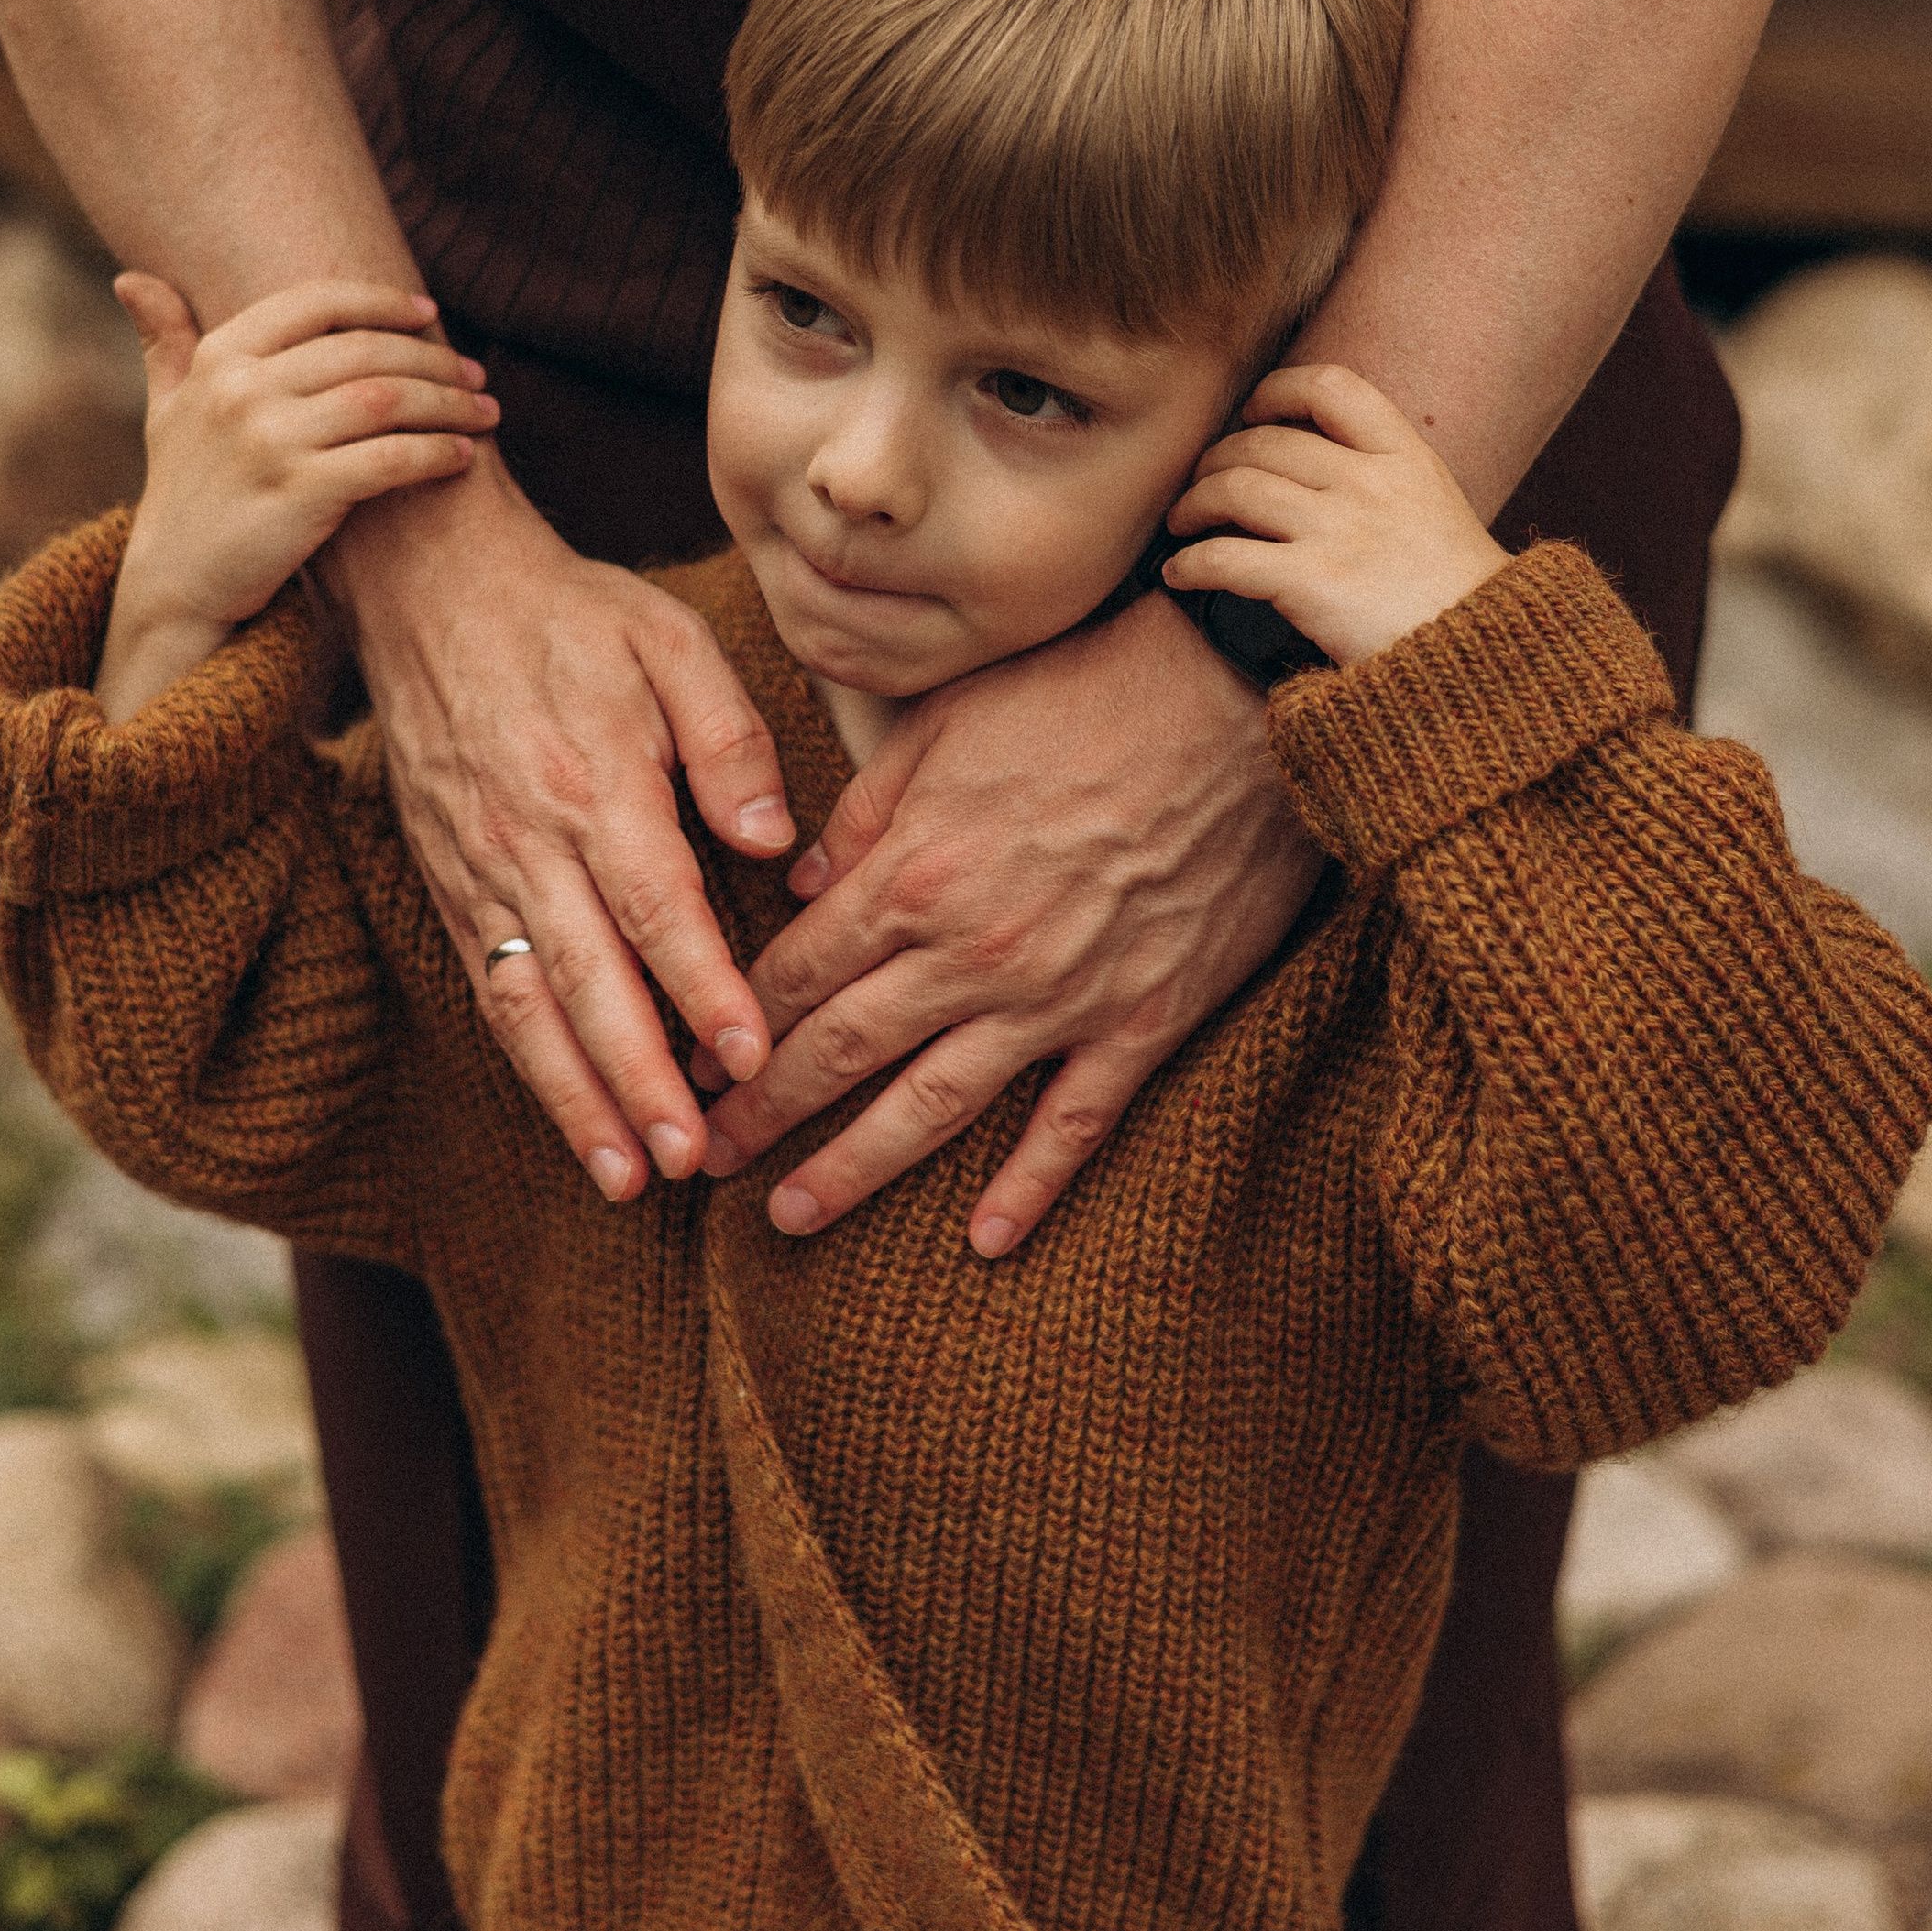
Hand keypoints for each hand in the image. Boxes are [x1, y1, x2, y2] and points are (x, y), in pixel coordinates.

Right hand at [99, 278, 500, 717]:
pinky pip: (391, 458)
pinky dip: (437, 452)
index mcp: (219, 357)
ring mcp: (271, 441)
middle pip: (366, 350)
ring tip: (484, 410)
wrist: (175, 584)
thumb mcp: (165, 409)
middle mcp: (243, 390)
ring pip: (388, 399)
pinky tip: (462, 455)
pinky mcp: (303, 493)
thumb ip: (164, 341)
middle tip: (474, 372)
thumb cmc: (183, 491)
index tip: (427, 312)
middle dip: (433, 357)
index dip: (381, 301)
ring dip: (449, 402)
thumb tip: (132, 279)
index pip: (316, 303)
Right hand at [325, 454, 797, 1198]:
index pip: (657, 907)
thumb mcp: (670, 641)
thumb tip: (768, 838)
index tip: (749, 1057)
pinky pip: (491, 990)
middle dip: (638, 1082)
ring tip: (627, 1176)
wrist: (429, 587)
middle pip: (589, 981)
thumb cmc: (571, 614)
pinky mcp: (452, 885)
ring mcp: (481, 871)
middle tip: (688, 1160)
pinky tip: (571, 1115)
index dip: (703, 989)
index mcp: (596, 782)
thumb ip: (729, 738)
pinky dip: (530, 1062)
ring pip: (529, 1006)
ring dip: (576, 1099)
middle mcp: (529, 841)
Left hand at [695, 595, 1320, 1253]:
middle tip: (705, 1158)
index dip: (734, 1024)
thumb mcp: (949, 720)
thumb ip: (866, 811)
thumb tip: (802, 881)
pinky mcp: (1141, 1021)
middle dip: (764, 1111)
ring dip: (855, 1168)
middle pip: (841, 1050)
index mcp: (915, 874)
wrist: (1242, 704)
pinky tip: (986, 1242)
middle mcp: (971, 952)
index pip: (797, 972)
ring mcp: (1058, 997)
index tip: (689, 1063)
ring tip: (792, 1215)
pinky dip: (1030, 1188)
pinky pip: (1074, 1124)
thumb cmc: (1091, 688)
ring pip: (933, 1106)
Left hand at [1162, 362, 1504, 663]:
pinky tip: (1180, 575)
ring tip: (1181, 524)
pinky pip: (1226, 558)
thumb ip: (1384, 475)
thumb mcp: (1436, 507)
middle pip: (1264, 442)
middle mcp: (1370, 484)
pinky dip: (1190, 563)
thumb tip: (1310, 461)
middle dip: (1216, 459)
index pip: (1330, 387)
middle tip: (1200, 484)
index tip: (1254, 413)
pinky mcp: (1313, 585)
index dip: (1277, 390)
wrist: (1487, 662)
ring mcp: (1340, 532)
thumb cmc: (1457, 594)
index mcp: (1406, 457)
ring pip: (1234, 488)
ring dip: (1193, 504)